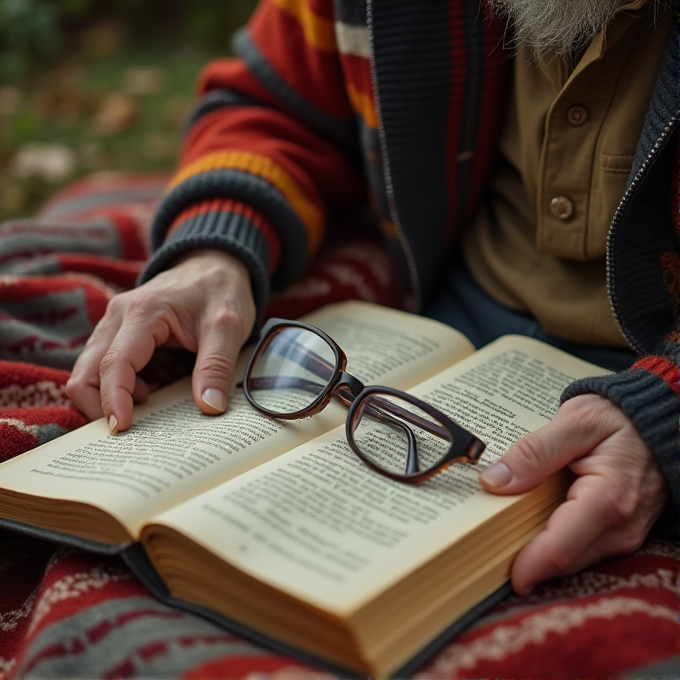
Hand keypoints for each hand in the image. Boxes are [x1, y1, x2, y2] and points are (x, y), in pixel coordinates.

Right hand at [65, 249, 255, 432]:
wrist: (215, 265)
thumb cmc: (220, 291)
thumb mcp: (228, 326)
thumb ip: (217, 366)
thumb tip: (209, 407)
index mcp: (143, 312)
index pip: (115, 364)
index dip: (114, 400)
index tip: (122, 428)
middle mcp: (118, 317)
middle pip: (86, 371)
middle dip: (99, 406)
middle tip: (130, 432)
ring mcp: (115, 326)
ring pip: (89, 371)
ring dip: (108, 398)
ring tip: (146, 411)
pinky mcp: (120, 335)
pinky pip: (105, 368)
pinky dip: (118, 388)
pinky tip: (150, 395)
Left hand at [478, 394, 667, 594]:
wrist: (660, 421)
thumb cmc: (619, 418)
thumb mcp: (576, 421)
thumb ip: (535, 451)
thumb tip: (495, 481)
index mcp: (608, 500)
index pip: (558, 548)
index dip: (524, 565)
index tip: (489, 563)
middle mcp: (620, 527)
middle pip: (562, 561)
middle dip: (523, 558)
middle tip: (485, 541)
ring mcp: (624, 535)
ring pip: (571, 560)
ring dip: (537, 550)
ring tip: (503, 526)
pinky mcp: (620, 534)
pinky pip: (580, 548)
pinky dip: (553, 540)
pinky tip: (530, 520)